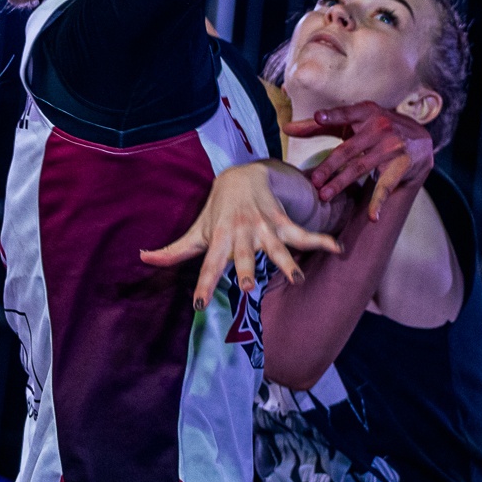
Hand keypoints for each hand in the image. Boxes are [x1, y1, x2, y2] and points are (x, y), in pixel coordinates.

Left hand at [140, 161, 342, 311]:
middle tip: (251, 288)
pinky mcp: (283, 223)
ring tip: (298, 278)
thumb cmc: (217, 211)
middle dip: (248, 270)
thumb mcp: (196, 230)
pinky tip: (339, 249)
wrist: (243, 176)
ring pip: (278, 248)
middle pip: (245, 256)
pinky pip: (304, 234)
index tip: (199, 304)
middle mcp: (242, 235)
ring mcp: (265, 229)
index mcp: (219, 240)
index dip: (204, 285)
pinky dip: (323, 240)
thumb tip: (143, 258)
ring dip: (288, 262)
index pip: (209, 266)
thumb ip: (173, 250)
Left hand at [285, 100, 433, 214]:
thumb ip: (318, 126)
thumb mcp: (350, 123)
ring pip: (361, 167)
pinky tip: (372, 216)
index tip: (319, 118)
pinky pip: (386, 186)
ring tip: (325, 195)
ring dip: (342, 182)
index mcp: (365, 112)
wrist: (418, 139)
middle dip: (330, 165)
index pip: (346, 114)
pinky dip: (378, 202)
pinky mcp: (400, 165)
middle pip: (349, 149)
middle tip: (315, 181)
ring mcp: (391, 147)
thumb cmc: (374, 128)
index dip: (333, 116)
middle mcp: (380, 127)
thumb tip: (286, 128)